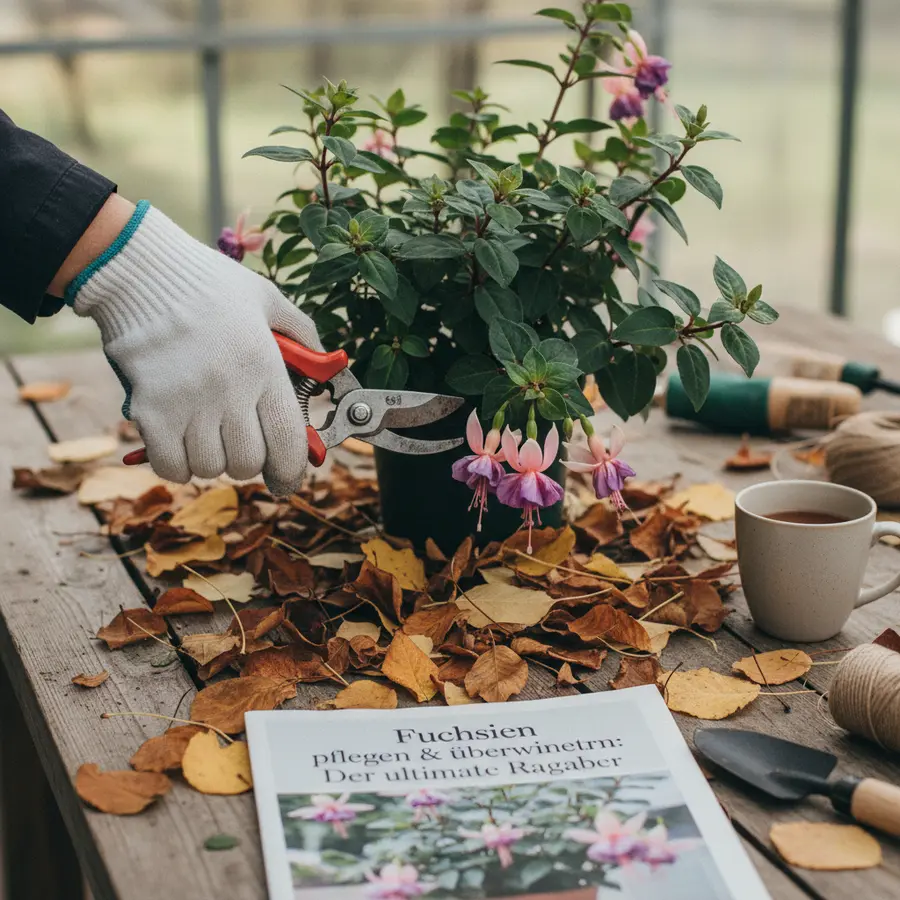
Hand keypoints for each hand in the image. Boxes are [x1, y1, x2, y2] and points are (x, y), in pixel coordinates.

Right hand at [69, 203, 320, 494]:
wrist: (140, 272)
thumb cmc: (208, 284)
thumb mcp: (268, 299)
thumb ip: (303, 334)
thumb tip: (327, 367)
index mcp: (264, 367)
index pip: (288, 443)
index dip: (292, 472)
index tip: (288, 479)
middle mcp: (230, 391)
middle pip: (248, 464)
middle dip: (249, 462)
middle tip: (240, 443)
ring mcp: (188, 404)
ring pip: (209, 468)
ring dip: (211, 461)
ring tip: (206, 433)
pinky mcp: (150, 412)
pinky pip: (170, 467)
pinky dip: (177, 465)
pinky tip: (178, 442)